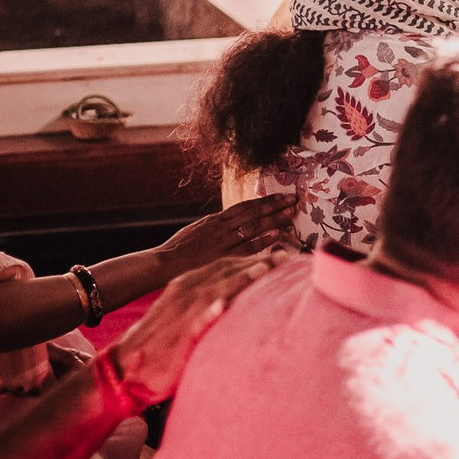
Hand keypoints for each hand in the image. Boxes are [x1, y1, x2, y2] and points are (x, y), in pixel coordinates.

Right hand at [107, 252, 287, 400]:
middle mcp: (186, 291)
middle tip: (288, 255)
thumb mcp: (192, 316)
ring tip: (265, 268)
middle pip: (227, 270)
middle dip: (258, 261)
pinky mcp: (175, 332)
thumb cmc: (166, 343)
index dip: (256, 258)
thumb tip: (241, 299)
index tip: (284, 254)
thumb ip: (215, 303)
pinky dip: (208, 311)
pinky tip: (221, 307)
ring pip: (214, 288)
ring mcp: (180, 311)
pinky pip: (193, 319)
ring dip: (239, 277)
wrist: (127, 366)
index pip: (228, 266)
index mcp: (191, 285)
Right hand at [157, 196, 295, 276]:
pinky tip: (278, 234)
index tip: (281, 196)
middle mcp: (221, 227)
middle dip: (274, 205)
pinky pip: (247, 246)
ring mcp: (223, 240)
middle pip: (252, 212)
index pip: (244, 206)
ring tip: (291, 212)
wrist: (164, 262)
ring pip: (253, 226)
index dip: (264, 201)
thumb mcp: (198, 231)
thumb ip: (217, 227)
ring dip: (274, 218)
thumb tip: (234, 223)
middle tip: (294, 199)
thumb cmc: (180, 249)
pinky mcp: (223, 256)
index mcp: (215, 220)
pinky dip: (263, 239)